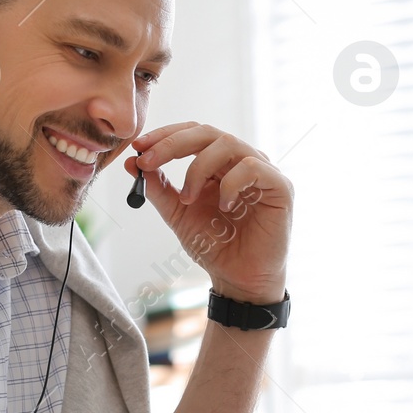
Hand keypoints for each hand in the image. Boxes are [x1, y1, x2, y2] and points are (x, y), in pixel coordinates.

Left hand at [126, 122, 290, 303]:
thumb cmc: (215, 245)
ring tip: (188, 198)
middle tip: (148, 161)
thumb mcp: (177, 214)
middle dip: (173, 144)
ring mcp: (262, 172)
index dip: (165, 135)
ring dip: (199, 167)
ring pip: (229, 144)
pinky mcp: (280, 187)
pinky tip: (223, 206)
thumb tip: (132, 162)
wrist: (238, 279)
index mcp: (218, 164)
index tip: (137, 148)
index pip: (192, 134)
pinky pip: (252, 168)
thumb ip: (158, 188)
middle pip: (207, 132)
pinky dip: (230, 183)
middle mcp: (240, 162)